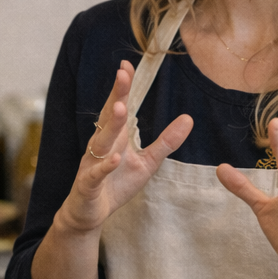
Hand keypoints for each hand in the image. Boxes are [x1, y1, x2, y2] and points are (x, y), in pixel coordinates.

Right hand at [59, 61, 192, 234]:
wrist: (90, 213)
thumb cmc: (116, 185)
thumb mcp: (146, 163)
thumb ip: (165, 142)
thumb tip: (189, 118)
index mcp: (114, 137)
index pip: (118, 107)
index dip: (122, 87)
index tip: (127, 65)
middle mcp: (101, 146)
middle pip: (108, 117)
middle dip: (115, 96)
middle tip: (123, 74)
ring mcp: (92, 165)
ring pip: (101, 142)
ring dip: (111, 126)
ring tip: (120, 108)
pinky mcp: (88, 185)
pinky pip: (96, 174)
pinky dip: (105, 167)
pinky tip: (115, 158)